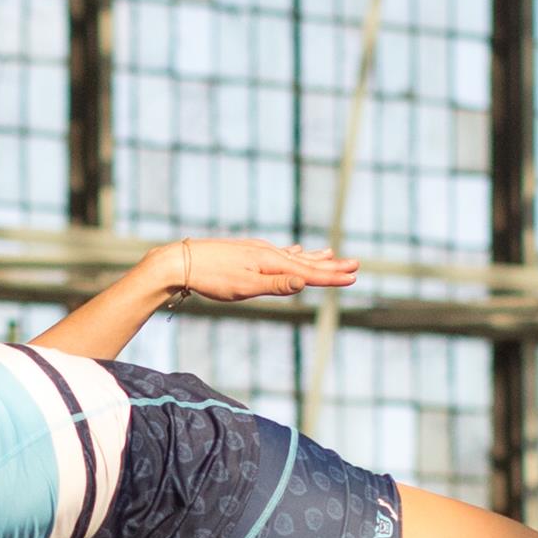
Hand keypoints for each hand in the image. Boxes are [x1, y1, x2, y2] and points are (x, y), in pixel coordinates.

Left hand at [158, 239, 359, 303]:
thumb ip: (276, 284)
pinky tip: (294, 250)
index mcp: (271, 261)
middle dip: (330, 265)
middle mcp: (268, 253)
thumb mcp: (245, 286)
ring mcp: (257, 251)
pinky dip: (292, 254)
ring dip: (314, 257)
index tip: (354, 277)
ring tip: (331, 253)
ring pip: (293, 256)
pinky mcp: (247, 253)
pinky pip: (279, 253)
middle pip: (306, 261)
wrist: (182, 261)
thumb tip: (304, 280)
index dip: (332, 277)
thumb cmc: (212, 278)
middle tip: (355, 264)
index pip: (308, 272)